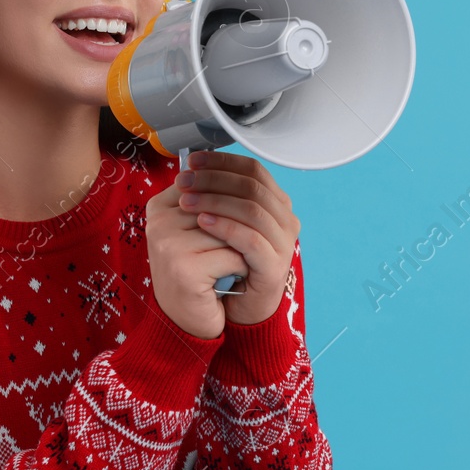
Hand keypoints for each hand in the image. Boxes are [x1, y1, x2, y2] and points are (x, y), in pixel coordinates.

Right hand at [143, 177, 250, 339]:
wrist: (187, 319)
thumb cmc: (198, 272)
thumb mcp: (199, 231)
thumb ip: (212, 202)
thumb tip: (246, 175)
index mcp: (160, 205)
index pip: (210, 182)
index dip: (234, 201)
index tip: (232, 226)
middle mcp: (158, 221)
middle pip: (222, 205)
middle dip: (240, 227)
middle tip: (237, 249)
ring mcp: (167, 244)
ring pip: (230, 229)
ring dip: (242, 248)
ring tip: (230, 264)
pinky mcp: (183, 268)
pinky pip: (232, 255)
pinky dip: (240, 267)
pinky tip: (229, 279)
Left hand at [174, 150, 299, 325]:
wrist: (237, 308)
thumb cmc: (227, 263)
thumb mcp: (224, 223)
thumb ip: (219, 198)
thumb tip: (189, 169)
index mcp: (276, 204)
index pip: (253, 170)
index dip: (222, 162)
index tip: (192, 161)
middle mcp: (285, 220)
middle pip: (252, 186)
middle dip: (213, 179)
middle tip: (183, 181)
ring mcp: (283, 244)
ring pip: (252, 209)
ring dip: (215, 200)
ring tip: (186, 201)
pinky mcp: (274, 266)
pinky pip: (250, 239)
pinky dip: (225, 226)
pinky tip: (202, 221)